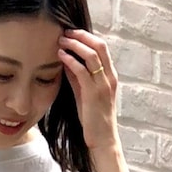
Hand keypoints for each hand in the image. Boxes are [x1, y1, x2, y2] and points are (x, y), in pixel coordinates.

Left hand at [57, 28, 119, 153]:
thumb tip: (66, 60)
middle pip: (99, 45)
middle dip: (81, 35)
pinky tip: (61, 56)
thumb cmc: (93, 118)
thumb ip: (77, 77)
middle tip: (65, 32)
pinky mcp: (93, 93)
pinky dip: (71, 60)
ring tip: (61, 41)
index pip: (101, 47)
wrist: (102, 139)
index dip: (86, 37)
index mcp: (110, 75)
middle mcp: (109, 77)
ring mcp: (103, 84)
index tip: (71, 33)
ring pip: (92, 54)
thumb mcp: (85, 93)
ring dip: (75, 45)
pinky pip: (82, 70)